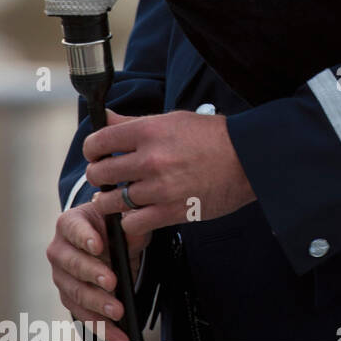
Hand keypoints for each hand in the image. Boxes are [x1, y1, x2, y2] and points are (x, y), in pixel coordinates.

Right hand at [46, 200, 147, 340]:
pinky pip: (80, 313)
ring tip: (117, 311)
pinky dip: (98, 324)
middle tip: (112, 282)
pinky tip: (115, 333)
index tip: (98, 246)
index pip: (74, 228)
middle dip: (93, 274)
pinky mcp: (68, 296)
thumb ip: (130, 226)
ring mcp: (60, 275)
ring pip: (75, 292)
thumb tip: (134, 234)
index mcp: (70, 223)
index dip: (84, 237)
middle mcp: (59, 249)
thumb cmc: (112, 226)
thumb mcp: (124, 220)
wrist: (105, 239)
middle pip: (72, 264)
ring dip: (97, 304)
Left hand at [84, 108, 255, 240]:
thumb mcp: (173, 120)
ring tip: (119, 196)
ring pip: (110, 201)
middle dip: (99, 175)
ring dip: (110, 200)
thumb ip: (134, 123)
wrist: (248, 160)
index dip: (92, 149)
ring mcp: (159, 188)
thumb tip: (104, 117)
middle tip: (108, 176)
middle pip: (98, 173)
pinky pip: (131, 222)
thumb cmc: (212, 137)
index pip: (99, 141)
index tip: (97, 153)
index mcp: (150, 130)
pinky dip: (130, 219)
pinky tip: (138, 211)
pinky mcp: (170, 212)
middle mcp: (151, 159)